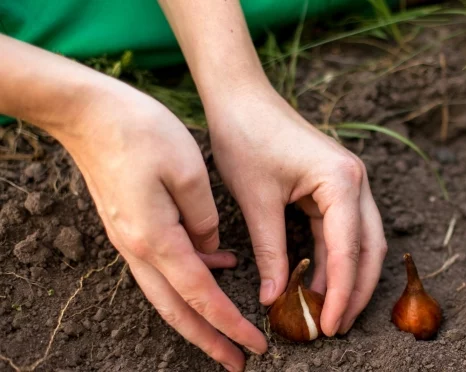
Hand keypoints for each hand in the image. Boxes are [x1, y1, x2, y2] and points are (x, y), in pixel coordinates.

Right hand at [63, 84, 265, 370]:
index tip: (255, 346)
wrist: (88, 112)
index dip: (230, 325)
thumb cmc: (141, 132)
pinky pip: (162, 265)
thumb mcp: (188, 171)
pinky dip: (190, 277)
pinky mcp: (130, 226)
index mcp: (157, 239)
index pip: (201, 296)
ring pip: (167, 293)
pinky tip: (218, 264)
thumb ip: (205, 218)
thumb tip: (213, 249)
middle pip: (177, 310)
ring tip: (228, 329)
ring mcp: (130, 239)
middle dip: (209, 340)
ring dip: (198, 315)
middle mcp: (138, 248)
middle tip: (238, 362)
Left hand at [208, 83, 387, 336]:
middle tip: (337, 327)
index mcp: (341, 181)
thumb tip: (275, 298)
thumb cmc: (246, 138)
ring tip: (328, 312)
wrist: (241, 98)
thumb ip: (271, 252)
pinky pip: (342, 230)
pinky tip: (318, 282)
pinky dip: (333, 258)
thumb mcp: (256, 201)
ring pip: (361, 241)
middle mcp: (355, 181)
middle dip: (356, 290)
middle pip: (370, 248)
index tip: (331, 325)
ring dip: (347, 277)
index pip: (348, 249)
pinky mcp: (334, 186)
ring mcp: (348, 182)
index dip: (341, 292)